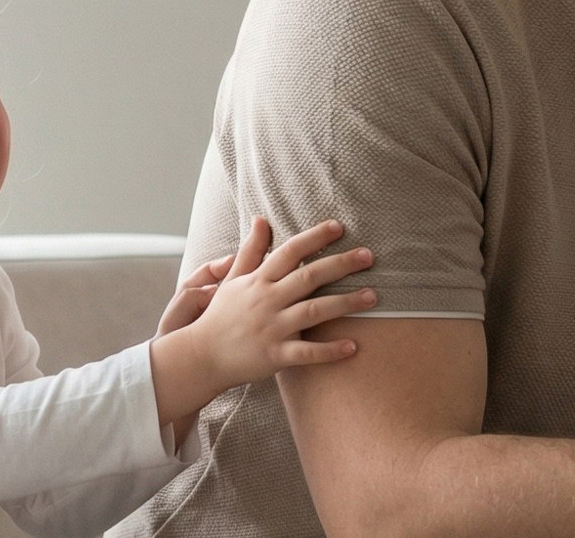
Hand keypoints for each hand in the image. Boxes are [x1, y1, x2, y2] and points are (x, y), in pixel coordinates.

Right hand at [148, 217, 375, 425]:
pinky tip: (354, 346)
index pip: (290, 251)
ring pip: (313, 311)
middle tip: (369, 256)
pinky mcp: (275, 355)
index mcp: (259, 280)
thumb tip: (261, 219)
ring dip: (345, 303)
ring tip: (373, 296)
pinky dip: (330, 350)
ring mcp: (272, 328)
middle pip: (308, 276)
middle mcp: (267, 300)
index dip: (315, 238)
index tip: (339, 227)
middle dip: (340, 264)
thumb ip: (251, 250)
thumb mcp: (232, 279)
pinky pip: (307, 352)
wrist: (201, 356)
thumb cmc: (220, 316)